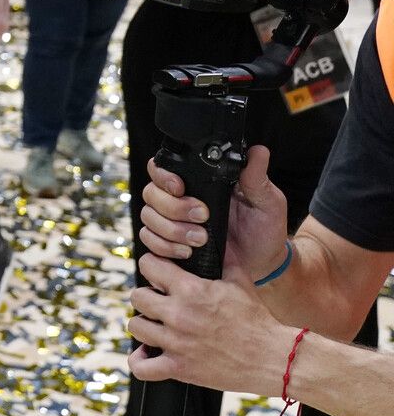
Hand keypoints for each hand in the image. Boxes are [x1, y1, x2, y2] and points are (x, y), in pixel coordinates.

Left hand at [128, 253, 296, 393]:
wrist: (273, 358)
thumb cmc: (257, 319)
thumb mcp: (240, 281)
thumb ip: (225, 258)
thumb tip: (219, 234)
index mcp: (191, 289)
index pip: (148, 265)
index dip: (152, 267)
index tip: (159, 275)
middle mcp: (178, 314)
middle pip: (137, 297)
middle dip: (147, 297)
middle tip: (160, 303)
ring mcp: (177, 343)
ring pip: (136, 327)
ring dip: (145, 326)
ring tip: (158, 327)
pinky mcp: (180, 368)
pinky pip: (142, 367)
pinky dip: (140, 361)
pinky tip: (149, 353)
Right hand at [137, 145, 289, 277]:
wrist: (263, 263)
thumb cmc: (264, 229)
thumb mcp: (267, 201)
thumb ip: (257, 178)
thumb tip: (258, 152)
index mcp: (199, 183)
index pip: (164, 168)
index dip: (164, 176)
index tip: (180, 188)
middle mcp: (180, 199)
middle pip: (151, 193)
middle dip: (173, 207)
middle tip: (201, 217)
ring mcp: (172, 221)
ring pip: (148, 216)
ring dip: (171, 229)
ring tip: (200, 239)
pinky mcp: (169, 243)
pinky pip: (149, 239)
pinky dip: (165, 246)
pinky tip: (187, 252)